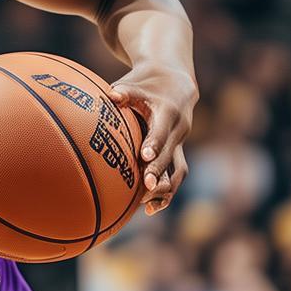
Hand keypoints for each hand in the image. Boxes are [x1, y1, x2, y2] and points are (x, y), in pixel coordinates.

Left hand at [109, 63, 197, 214]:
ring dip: (166, 188)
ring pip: (178, 169)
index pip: (162, 131)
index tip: (143, 156)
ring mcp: (180, 142)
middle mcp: (178, 130)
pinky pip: (176, 174)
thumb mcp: (137, 83)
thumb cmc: (148, 82)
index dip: (154, 143)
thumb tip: (110, 95)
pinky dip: (167, 190)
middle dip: (159, 171)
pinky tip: (151, 208)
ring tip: (147, 205)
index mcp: (168, 112)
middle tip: (145, 187)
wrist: (177, 82)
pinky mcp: (178, 151)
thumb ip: (125, 91)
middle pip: (171, 155)